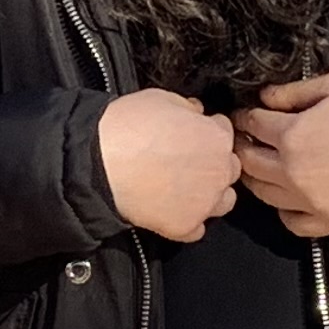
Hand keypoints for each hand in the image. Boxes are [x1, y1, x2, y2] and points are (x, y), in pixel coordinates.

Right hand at [99, 88, 240, 243]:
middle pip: (229, 169)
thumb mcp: (160, 99)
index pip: (225, 133)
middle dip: (213, 164)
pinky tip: (169, 211)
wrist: (99, 164)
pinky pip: (197, 229)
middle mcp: (218, 172)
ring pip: (222, 202)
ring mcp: (204, 202)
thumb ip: (186, 107)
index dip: (207, 132)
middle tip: (187, 162)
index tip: (195, 135)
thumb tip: (193, 111)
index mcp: (216, 138)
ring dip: (209, 196)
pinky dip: (187, 222)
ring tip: (182, 190)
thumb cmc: (126, 128)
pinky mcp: (185, 226)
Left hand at [231, 72, 328, 239]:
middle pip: (250, 163)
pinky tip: (290, 195)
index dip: (246, 116)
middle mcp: (294, 174)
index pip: (252, 125)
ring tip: (264, 164)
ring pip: (264, 195)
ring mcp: (311, 202)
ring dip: (258, 177)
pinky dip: (285, 210)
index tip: (247, 114)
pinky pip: (292, 222)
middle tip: (248, 138)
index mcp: (293, 135)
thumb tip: (263, 98)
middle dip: (244, 146)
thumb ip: (293, 92)